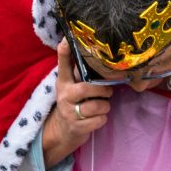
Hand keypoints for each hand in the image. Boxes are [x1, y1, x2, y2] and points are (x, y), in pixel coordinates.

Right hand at [44, 41, 112, 166]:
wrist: (63, 131)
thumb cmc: (74, 103)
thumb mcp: (73, 86)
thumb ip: (79, 72)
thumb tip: (94, 52)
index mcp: (63, 83)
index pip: (63, 66)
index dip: (64, 53)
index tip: (66, 40)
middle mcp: (64, 96)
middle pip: (86, 88)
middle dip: (103, 90)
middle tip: (108, 92)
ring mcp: (69, 113)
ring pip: (96, 106)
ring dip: (105, 106)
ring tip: (102, 106)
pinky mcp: (76, 127)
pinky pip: (98, 120)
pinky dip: (102, 119)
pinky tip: (98, 117)